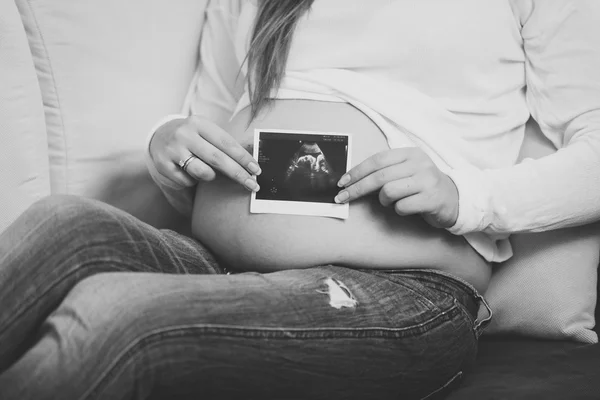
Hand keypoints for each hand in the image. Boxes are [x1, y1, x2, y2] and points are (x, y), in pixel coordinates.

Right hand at [149, 116, 260, 190]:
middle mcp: (185, 134)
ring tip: (208, 172)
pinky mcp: (163, 165)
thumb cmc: (193, 137)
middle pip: (217, 159)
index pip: (226, 142)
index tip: (256, 170)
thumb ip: (224, 145)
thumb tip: (250, 165)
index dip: (243, 158)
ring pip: (202, 172)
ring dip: (211, 177)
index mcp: (199, 123)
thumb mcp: (206, 133)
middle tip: (252, 185)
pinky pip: (187, 181)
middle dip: (238, 174)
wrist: (159, 136)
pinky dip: (193, 181)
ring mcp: (172, 150)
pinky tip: (188, 172)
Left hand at [334, 147, 458, 227]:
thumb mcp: (406, 172)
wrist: (454, 199)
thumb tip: (351, 180)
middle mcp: (420, 163)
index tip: (342, 182)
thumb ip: (385, 172)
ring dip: (383, 201)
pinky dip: (398, 210)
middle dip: (357, 189)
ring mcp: (427, 180)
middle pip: (379, 176)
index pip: (378, 160)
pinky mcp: (432, 198)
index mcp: (410, 153)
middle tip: (343, 198)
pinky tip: (406, 208)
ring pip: (389, 191)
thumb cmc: (422, 186)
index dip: (357, 171)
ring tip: (390, 202)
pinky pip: (402, 206)